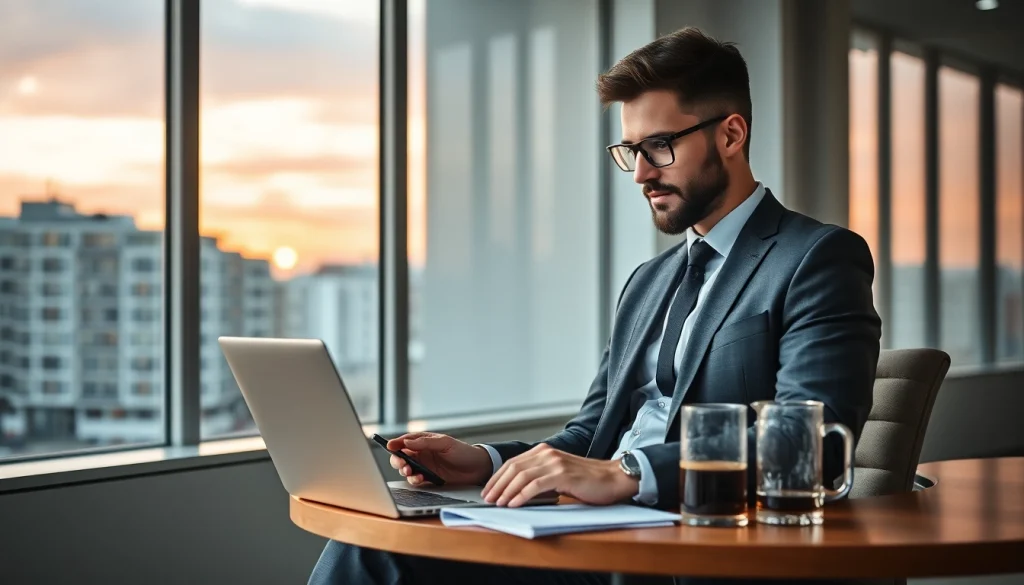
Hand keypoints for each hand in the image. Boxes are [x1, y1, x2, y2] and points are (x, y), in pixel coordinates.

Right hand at [386, 432, 492, 486]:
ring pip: (406, 469)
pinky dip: (415, 480)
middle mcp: (421, 454)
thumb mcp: (444, 443)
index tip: (390, 446)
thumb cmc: (462, 451)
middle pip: (401, 457)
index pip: (405, 441)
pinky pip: (416, 480)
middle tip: (402, 464)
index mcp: (424, 441)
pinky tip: (421, 478)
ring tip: (410, 472)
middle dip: (397, 460)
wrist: (477, 468)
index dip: (395, 444)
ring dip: (405, 471)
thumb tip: (406, 442)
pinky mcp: (429, 478)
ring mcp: (424, 466)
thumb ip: (425, 442)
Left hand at [481, 444, 638, 506]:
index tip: (488, 490)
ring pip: (521, 475)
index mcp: (545, 451)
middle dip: (497, 484)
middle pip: (513, 467)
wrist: (613, 479)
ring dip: (506, 491)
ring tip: (498, 503)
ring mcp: (555, 462)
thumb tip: (518, 491)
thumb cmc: (588, 481)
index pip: (513, 463)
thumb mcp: (559, 475)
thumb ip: (541, 477)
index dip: (497, 477)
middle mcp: (548, 453)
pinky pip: (535, 485)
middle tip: (488, 499)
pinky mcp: (562, 474)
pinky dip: (521, 495)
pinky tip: (514, 504)